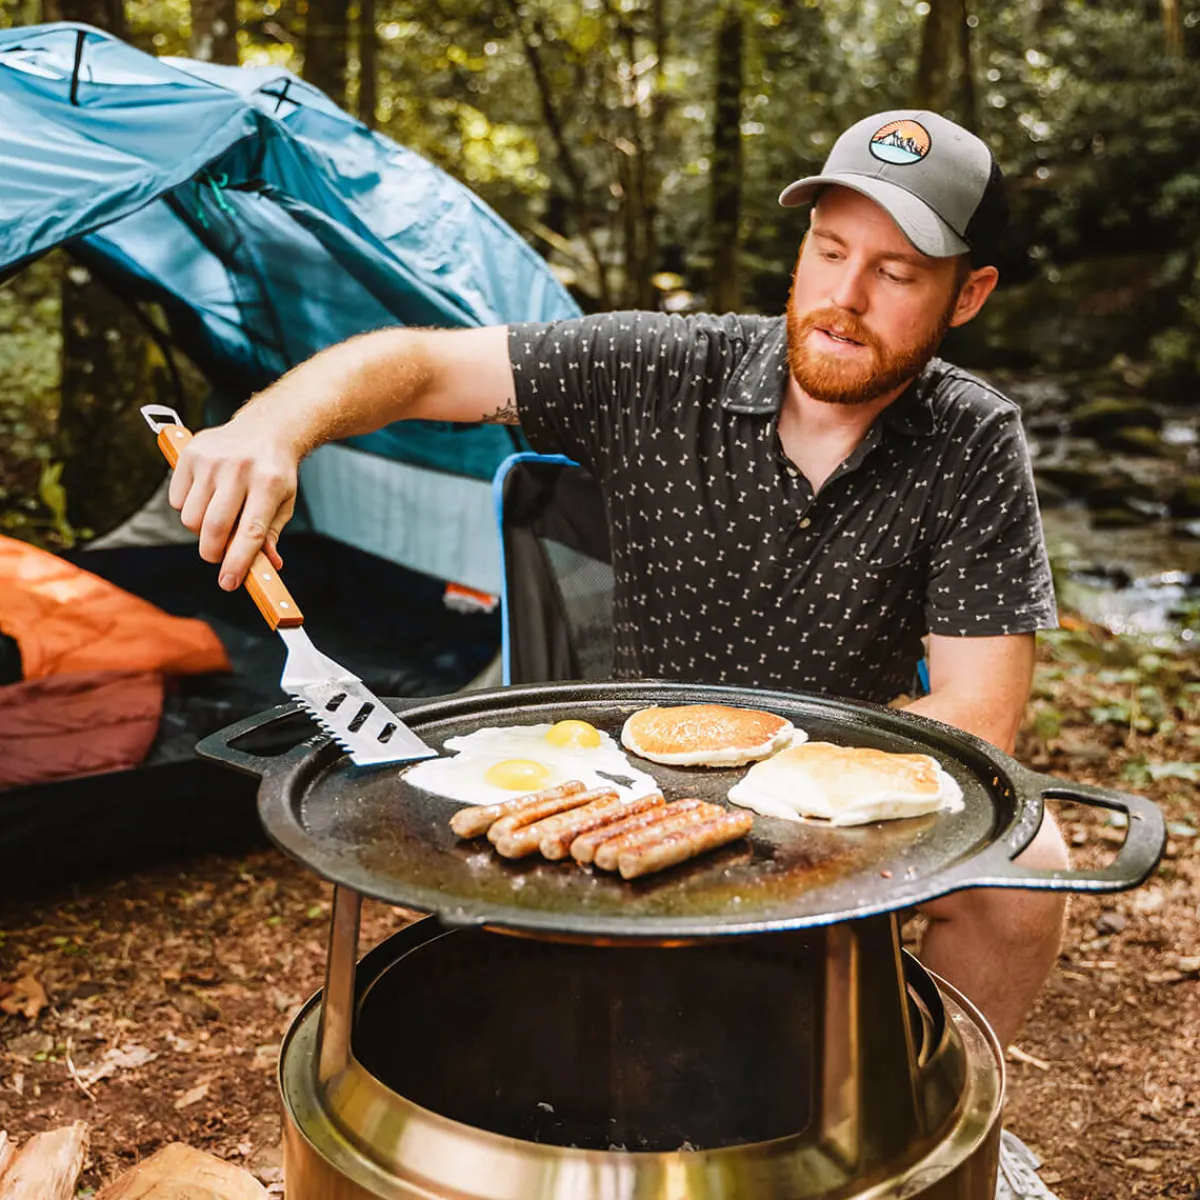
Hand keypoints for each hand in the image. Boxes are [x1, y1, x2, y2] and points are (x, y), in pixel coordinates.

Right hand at [168, 417, 298, 589]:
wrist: (265, 429)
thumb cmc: (275, 474)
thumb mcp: (284, 502)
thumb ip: (271, 535)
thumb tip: (268, 568)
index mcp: (269, 483)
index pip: (251, 532)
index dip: (238, 562)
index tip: (229, 583)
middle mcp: (239, 469)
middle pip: (214, 528)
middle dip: (213, 553)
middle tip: (219, 557)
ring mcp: (211, 460)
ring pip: (191, 518)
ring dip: (200, 531)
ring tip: (218, 518)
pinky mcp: (190, 454)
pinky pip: (176, 501)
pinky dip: (187, 510)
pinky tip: (206, 498)